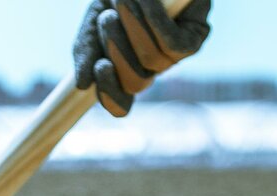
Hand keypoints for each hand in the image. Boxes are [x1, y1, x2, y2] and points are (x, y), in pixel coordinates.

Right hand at [72, 0, 212, 117]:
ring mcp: (174, 57)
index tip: (99, 67)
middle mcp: (150, 69)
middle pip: (134, 83)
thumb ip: (86, 49)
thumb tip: (81, 86)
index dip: (109, 95)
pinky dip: (155, 20)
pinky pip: (173, 45)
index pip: (120, 104)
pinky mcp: (194, 40)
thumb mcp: (96, 17)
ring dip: (133, 27)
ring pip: (152, 61)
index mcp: (125, 69)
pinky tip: (145, 0)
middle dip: (117, 50)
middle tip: (107, 17)